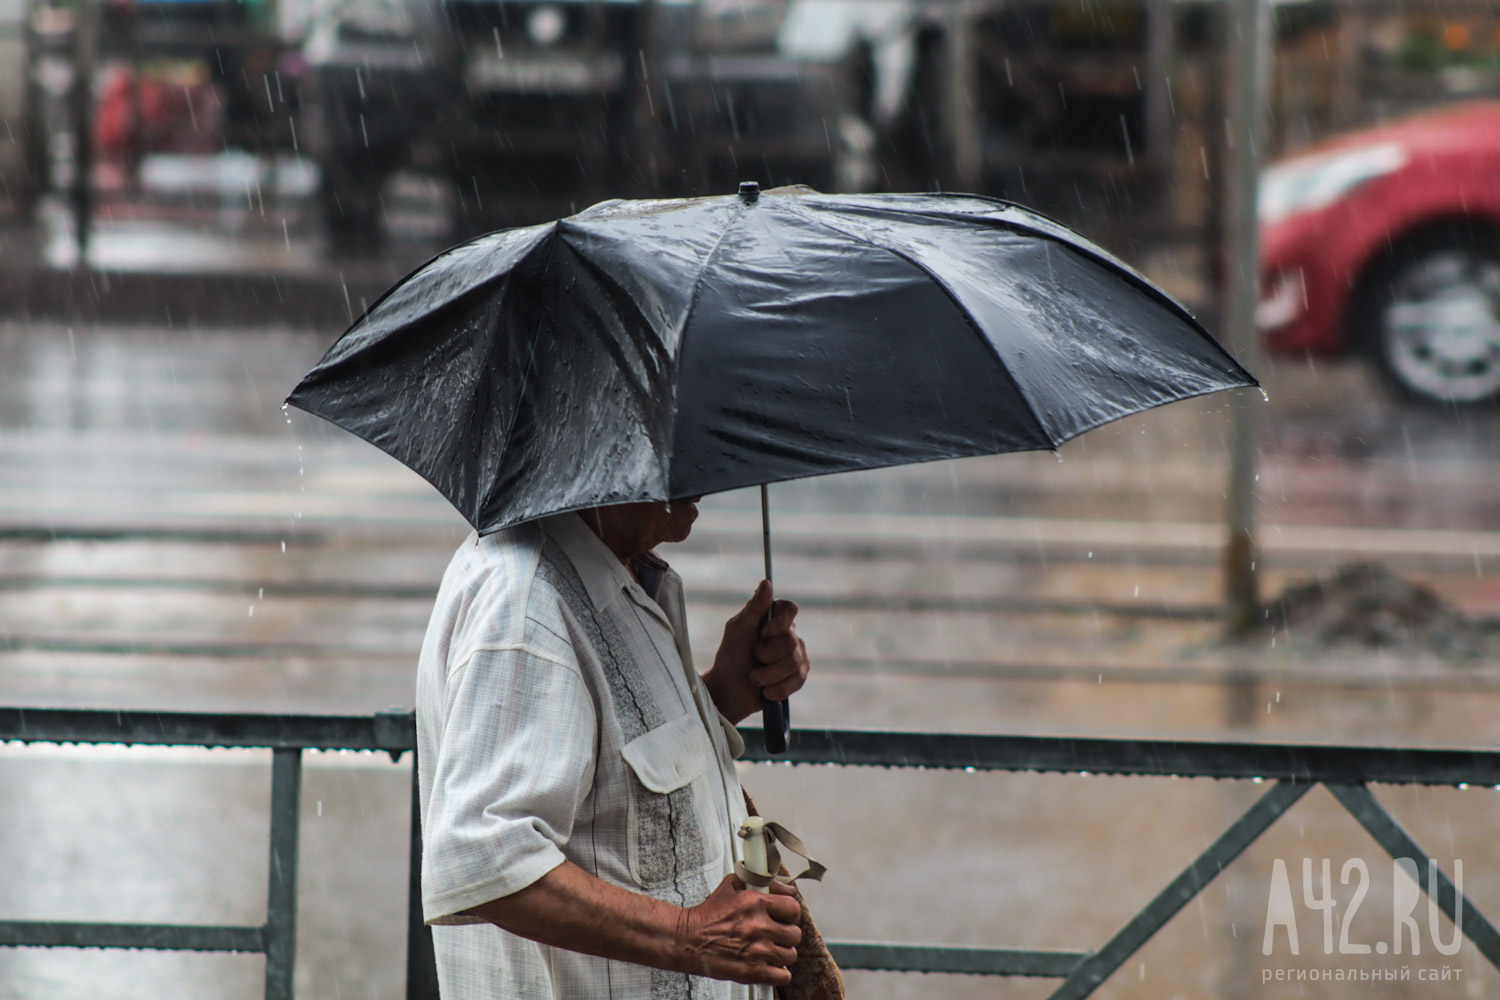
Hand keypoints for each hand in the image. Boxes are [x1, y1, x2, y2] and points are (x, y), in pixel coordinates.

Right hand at [675, 874, 802, 984]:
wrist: (687, 939)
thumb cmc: (708, 915)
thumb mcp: (732, 886)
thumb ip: (762, 882)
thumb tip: (788, 889)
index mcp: (756, 903)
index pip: (793, 909)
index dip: (790, 914)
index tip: (783, 918)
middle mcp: (759, 926)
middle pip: (794, 934)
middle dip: (785, 935)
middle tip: (775, 935)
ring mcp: (757, 950)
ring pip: (790, 955)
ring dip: (781, 954)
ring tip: (768, 950)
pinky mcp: (752, 971)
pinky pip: (783, 975)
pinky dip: (778, 973)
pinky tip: (767, 966)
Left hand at [703, 580, 810, 723]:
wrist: (729, 690)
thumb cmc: (731, 656)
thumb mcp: (737, 630)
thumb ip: (754, 608)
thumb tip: (766, 582)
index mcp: (773, 618)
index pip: (789, 608)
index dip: (779, 622)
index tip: (763, 632)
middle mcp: (789, 634)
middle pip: (790, 640)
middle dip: (766, 655)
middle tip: (753, 657)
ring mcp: (796, 656)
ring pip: (793, 663)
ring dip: (768, 674)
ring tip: (754, 677)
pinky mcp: (798, 676)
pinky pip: (797, 681)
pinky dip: (778, 688)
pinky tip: (766, 690)